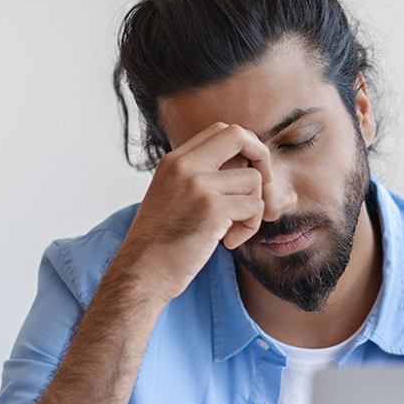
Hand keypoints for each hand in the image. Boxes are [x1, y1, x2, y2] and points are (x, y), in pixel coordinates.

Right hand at [112, 122, 272, 304]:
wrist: (141, 273)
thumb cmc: (160, 244)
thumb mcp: (172, 197)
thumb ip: (199, 178)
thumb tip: (246, 169)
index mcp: (174, 160)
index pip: (220, 130)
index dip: (244, 146)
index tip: (248, 171)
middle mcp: (184, 166)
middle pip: (239, 135)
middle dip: (262, 157)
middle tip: (262, 186)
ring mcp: (198, 185)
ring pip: (254, 179)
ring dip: (253, 209)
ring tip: (231, 230)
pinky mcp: (212, 209)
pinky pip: (255, 207)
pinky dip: (249, 228)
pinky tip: (228, 242)